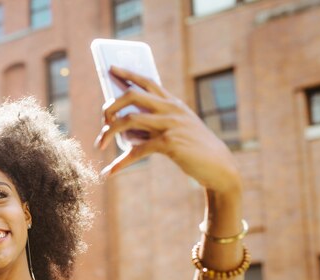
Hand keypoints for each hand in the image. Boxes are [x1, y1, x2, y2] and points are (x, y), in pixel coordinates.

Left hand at [95, 66, 241, 194]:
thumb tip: (125, 126)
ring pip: (129, 119)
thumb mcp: (179, 128)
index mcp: (173, 103)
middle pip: (132, 95)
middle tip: (103, 120)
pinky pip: (137, 150)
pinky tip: (110, 172)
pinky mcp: (169, 143)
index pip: (147, 81)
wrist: (219, 165)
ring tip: (99, 144)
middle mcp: (170, 109)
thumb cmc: (194, 148)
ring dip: (109, 132)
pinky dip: (120, 162)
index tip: (110, 68)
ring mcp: (170, 124)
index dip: (127, 74)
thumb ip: (156, 122)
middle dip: (111, 105)